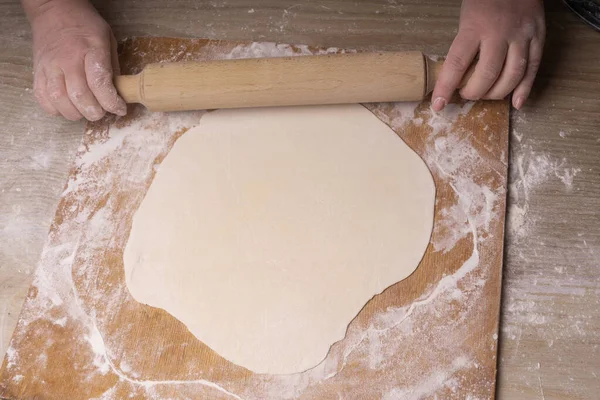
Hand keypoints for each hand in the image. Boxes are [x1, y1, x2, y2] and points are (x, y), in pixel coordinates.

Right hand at [29, 0, 125, 120]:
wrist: (53, 10)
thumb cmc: (84, 25)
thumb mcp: (108, 39)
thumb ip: (113, 67)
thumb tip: (119, 93)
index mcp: (90, 50)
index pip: (100, 83)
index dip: (112, 102)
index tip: (120, 109)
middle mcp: (67, 60)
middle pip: (80, 97)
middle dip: (95, 112)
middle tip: (102, 112)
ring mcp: (49, 67)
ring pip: (59, 101)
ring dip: (76, 113)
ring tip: (85, 110)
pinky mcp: (36, 72)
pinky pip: (42, 98)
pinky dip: (56, 109)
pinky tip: (67, 106)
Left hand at [432, 0, 545, 110]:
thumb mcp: (466, 17)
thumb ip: (463, 45)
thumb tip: (453, 76)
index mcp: (475, 26)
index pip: (457, 64)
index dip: (446, 88)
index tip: (438, 104)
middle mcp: (500, 33)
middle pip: (488, 74)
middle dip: (474, 92)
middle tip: (466, 94)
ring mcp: (522, 35)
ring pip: (513, 75)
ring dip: (497, 93)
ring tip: (486, 96)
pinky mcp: (539, 37)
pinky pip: (534, 68)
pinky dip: (525, 89)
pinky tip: (516, 102)